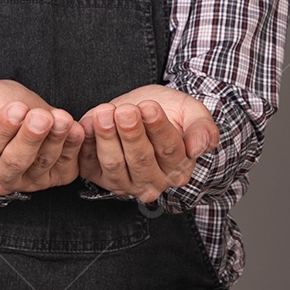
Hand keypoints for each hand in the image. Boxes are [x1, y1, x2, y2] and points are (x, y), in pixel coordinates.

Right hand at [0, 80, 83, 195]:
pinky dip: (72, 148)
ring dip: (54, 141)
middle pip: (15, 161)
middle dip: (30, 138)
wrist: (17, 112)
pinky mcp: (52, 178)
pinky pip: (64, 167)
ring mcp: (27, 181)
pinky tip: (75, 129)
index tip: (16, 109)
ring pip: (41, 164)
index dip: (3, 128)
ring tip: (61, 118)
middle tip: (41, 116)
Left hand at [78, 84, 219, 202]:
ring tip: (105, 112)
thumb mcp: (192, 112)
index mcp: (178, 168)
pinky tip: (86, 124)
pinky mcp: (97, 174)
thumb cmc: (170, 112)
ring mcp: (123, 182)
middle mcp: (152, 182)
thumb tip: (199, 148)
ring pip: (114, 164)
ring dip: (107, 137)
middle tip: (126, 110)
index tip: (150, 107)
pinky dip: (85, 144)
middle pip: (140, 160)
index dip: (159, 129)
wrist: (144, 110)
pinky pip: (88, 163)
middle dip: (131, 133)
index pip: (169, 150)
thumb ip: (203, 129)